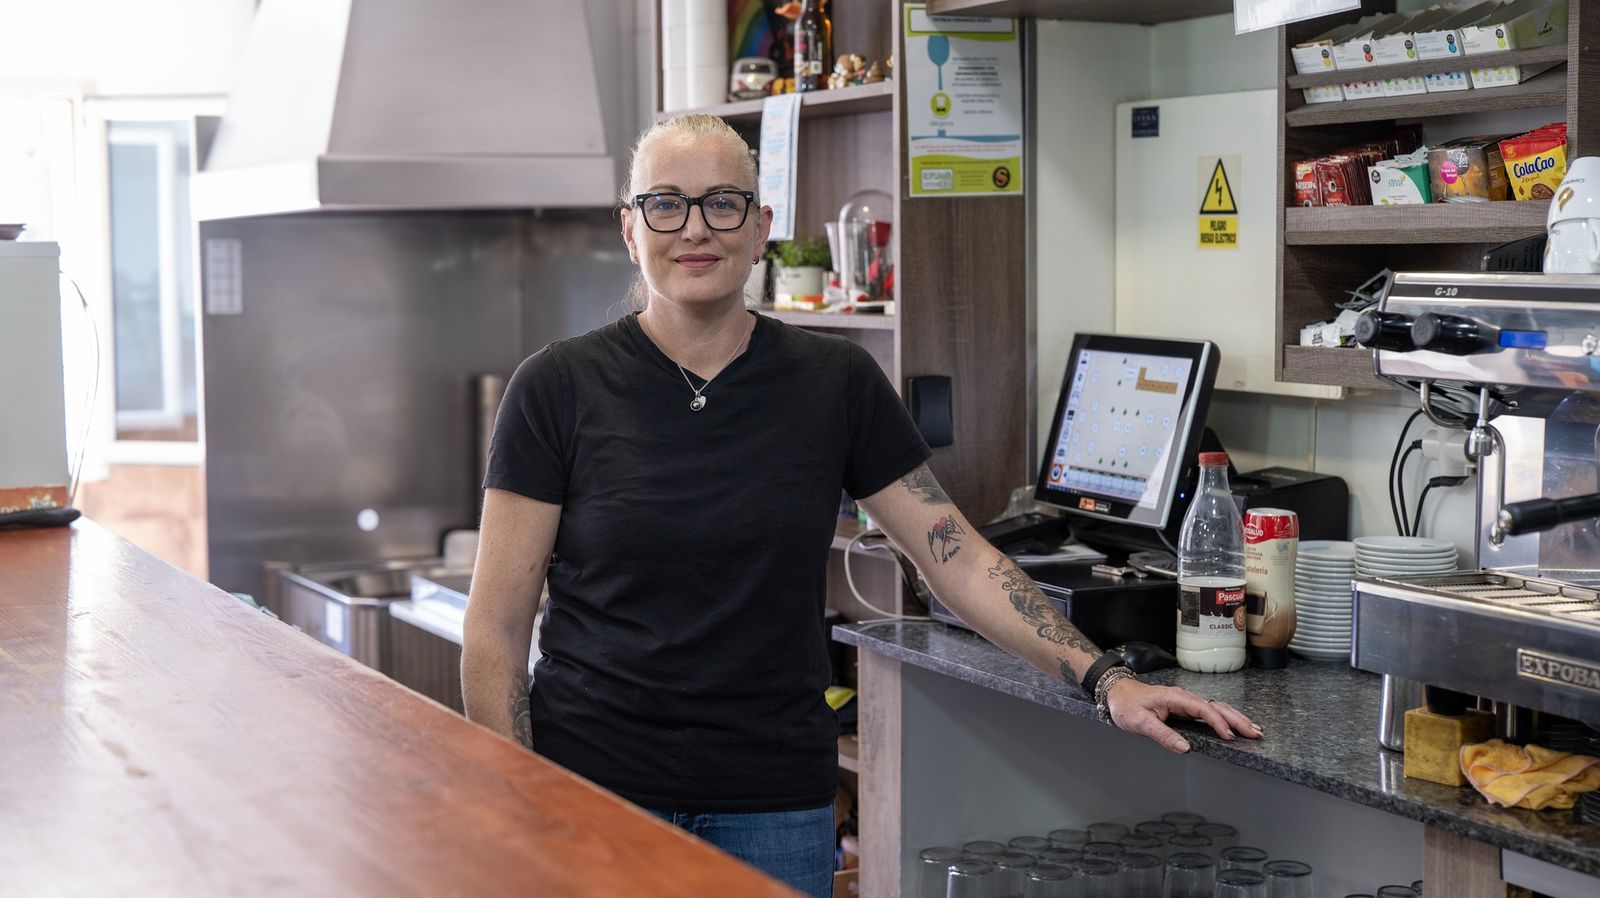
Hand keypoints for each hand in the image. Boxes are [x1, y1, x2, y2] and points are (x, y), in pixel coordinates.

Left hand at [1104, 678, 1261, 753]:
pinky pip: (1209, 712)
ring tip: (1253, 730)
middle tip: (1255, 733)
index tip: (1229, 736)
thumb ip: (1163, 735)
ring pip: (1216, 708)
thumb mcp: (1140, 722)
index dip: (1218, 723)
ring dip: (1235, 719)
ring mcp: (1185, 702)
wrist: (1116, 693)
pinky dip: (1224, 719)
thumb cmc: (1126, 705)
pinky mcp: (1184, 708)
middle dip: (1237, 719)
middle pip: (1217, 707)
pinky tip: (1235, 726)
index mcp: (1175, 698)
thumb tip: (1185, 748)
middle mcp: (1184, 698)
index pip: (1203, 709)